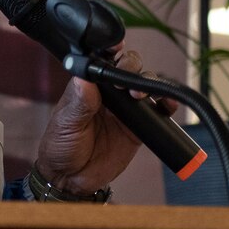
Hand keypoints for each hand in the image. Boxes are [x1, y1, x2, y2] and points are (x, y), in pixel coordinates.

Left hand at [31, 48, 173, 196]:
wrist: (71, 180)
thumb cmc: (60, 148)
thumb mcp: (66, 124)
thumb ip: (78, 103)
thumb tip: (84, 78)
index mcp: (87, 86)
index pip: (102, 60)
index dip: (112, 50)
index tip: (117, 48)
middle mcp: (108, 93)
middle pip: (128, 67)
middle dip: (132, 67)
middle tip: (127, 83)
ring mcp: (125, 109)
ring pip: (145, 85)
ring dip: (150, 84)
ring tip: (142, 95)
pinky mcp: (138, 127)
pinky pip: (157, 112)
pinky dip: (166, 105)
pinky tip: (168, 106)